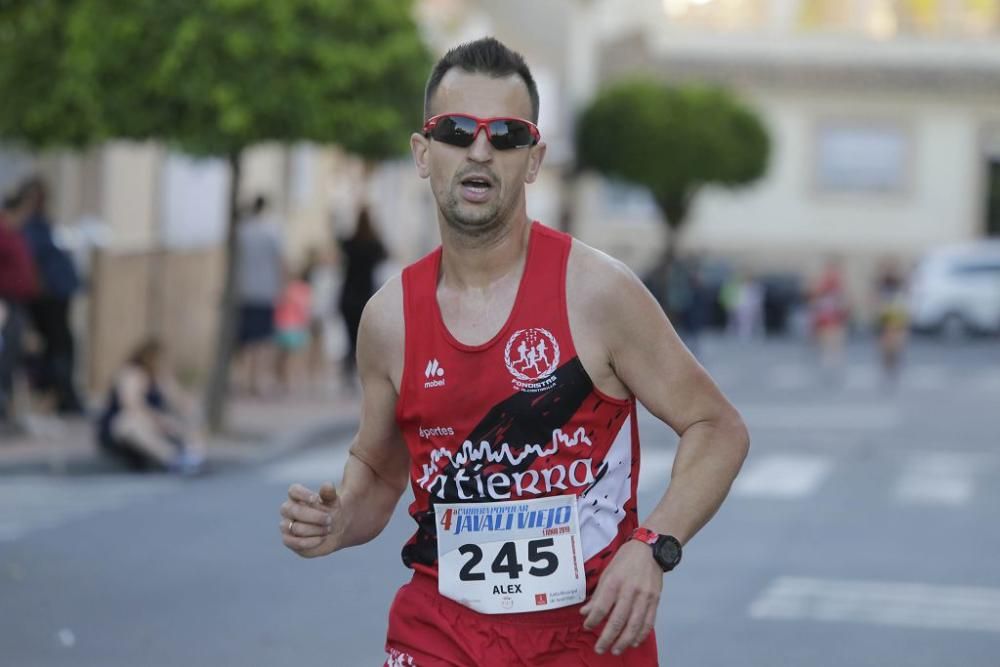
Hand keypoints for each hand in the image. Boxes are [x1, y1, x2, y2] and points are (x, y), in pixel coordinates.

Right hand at [280, 482, 342, 557]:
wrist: (335, 532)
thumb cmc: (331, 512)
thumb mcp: (334, 502)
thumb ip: (330, 494)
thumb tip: (327, 485)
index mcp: (297, 496)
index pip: (293, 491)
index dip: (303, 494)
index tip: (316, 499)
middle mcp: (288, 509)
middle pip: (293, 510)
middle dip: (314, 516)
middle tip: (329, 520)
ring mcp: (286, 525)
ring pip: (295, 528)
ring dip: (315, 530)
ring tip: (328, 530)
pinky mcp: (288, 540)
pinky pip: (294, 542)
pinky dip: (310, 541)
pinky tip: (321, 539)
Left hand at [580, 540, 662, 655]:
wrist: (650, 550)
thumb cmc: (625, 560)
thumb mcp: (607, 573)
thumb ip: (597, 595)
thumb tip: (585, 613)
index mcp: (614, 582)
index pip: (601, 607)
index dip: (593, 620)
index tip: (587, 627)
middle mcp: (629, 590)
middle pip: (617, 620)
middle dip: (607, 638)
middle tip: (599, 649)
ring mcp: (644, 597)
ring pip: (634, 625)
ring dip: (624, 641)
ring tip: (616, 650)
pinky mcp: (655, 600)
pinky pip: (648, 622)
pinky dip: (641, 635)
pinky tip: (633, 642)